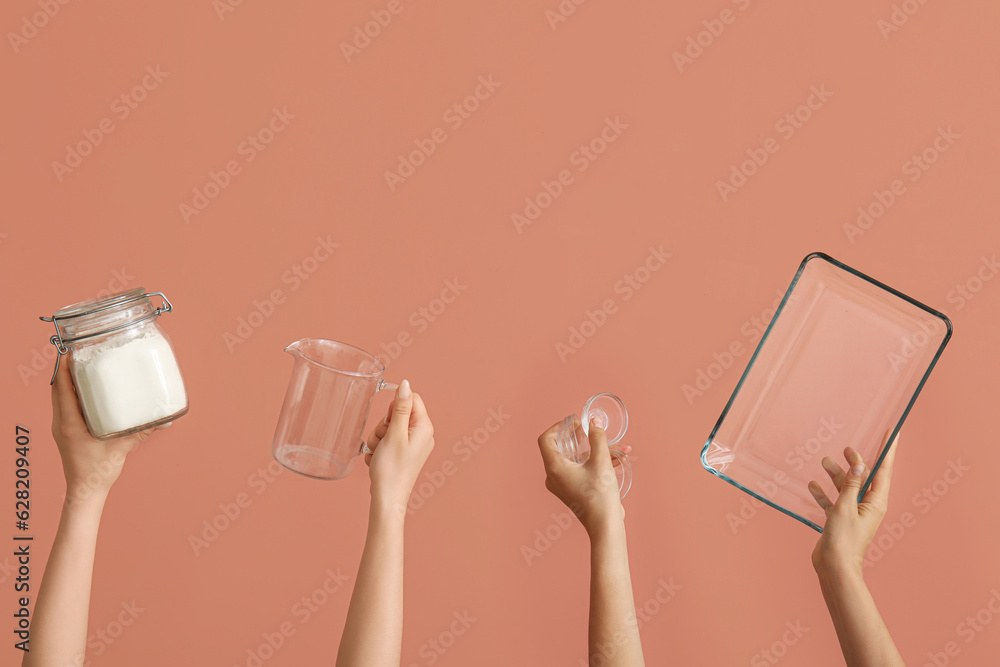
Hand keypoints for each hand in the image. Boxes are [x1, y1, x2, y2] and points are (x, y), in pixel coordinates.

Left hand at [51, 358, 164, 502]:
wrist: (85, 490)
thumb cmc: (98, 472)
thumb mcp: (121, 448)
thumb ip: (141, 432)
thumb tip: (163, 420)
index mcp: (70, 423)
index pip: (61, 389)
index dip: (63, 369)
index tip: (70, 351)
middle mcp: (62, 422)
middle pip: (57, 388)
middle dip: (65, 369)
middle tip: (79, 352)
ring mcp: (62, 426)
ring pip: (59, 396)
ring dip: (66, 380)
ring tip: (81, 365)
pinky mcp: (66, 430)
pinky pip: (64, 404)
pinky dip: (71, 392)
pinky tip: (85, 389)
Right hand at [363, 380, 434, 510]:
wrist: (387, 498)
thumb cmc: (391, 469)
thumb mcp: (394, 433)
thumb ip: (400, 407)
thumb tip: (405, 384)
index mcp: (424, 427)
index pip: (411, 399)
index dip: (395, 407)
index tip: (389, 422)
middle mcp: (422, 434)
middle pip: (398, 413)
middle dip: (383, 425)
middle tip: (383, 441)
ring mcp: (413, 445)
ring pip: (389, 428)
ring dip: (378, 438)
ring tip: (379, 453)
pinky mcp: (404, 454)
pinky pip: (388, 441)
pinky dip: (379, 448)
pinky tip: (378, 459)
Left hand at [537, 419, 630, 536]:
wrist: (605, 526)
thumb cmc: (600, 494)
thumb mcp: (601, 461)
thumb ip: (597, 437)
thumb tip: (594, 420)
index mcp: (554, 467)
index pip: (546, 438)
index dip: (559, 426)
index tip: (575, 422)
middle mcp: (553, 476)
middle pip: (560, 448)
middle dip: (580, 437)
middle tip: (591, 430)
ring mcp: (562, 485)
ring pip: (575, 459)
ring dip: (595, 451)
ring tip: (618, 446)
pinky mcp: (572, 490)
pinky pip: (580, 470)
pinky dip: (596, 463)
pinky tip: (618, 459)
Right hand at [808, 431, 898, 575]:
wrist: (834, 567)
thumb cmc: (843, 540)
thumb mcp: (845, 507)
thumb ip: (851, 484)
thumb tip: (860, 463)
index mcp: (876, 502)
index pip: (884, 470)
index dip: (888, 450)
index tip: (892, 432)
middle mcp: (868, 506)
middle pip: (863, 477)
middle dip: (854, 462)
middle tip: (847, 448)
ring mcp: (854, 513)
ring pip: (846, 487)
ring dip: (835, 476)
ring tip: (823, 462)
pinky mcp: (840, 519)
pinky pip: (834, 501)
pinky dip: (824, 493)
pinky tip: (813, 486)